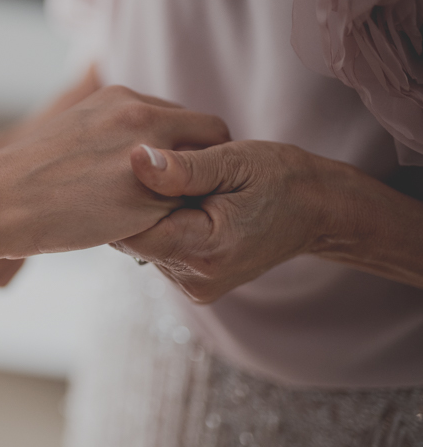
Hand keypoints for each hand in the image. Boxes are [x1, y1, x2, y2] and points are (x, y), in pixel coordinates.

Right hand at [0, 85, 230, 258]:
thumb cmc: (28, 176)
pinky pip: (187, 208)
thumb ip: (115, 133)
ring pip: (206, 172)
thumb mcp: (75, 130)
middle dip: (204, 163)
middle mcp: (143, 114)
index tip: (172, 171)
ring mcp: (151, 152)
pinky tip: (147, 231)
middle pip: (209, 134)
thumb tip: (139, 155)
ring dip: (194, 193)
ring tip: (162, 215)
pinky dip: (176, 220)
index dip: (183, 144)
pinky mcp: (153, 193)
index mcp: (121, 96)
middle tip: (182, 195)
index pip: (181, 116)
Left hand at [114, 141, 331, 302]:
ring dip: (155, 215)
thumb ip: (182, 167)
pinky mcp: (194, 284)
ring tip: (185, 190)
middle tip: (166, 173)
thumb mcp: (234, 161)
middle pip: (136, 239)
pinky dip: (166, 226)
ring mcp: (195, 287)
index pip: (131, 231)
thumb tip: (136, 159)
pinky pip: (161, 250)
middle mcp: (196, 279)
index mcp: (205, 251)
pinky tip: (187, 206)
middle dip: (141, 204)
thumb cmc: (281, 178)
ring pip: (146, 244)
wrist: (320, 211)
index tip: (137, 169)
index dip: (126, 197)